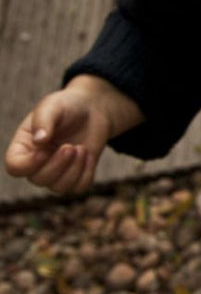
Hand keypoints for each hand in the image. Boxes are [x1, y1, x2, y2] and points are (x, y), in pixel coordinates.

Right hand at [5, 77, 140, 194]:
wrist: (93, 110)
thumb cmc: (67, 106)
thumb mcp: (53, 105)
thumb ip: (44, 120)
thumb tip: (39, 141)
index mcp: (24, 146)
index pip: (15, 167)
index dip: (29, 164)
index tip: (45, 149)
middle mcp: (37, 163)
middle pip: (38, 180)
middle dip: (58, 165)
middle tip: (71, 146)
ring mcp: (57, 171)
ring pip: (59, 187)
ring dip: (74, 169)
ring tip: (81, 148)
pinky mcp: (76, 175)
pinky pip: (79, 187)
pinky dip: (87, 173)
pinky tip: (89, 156)